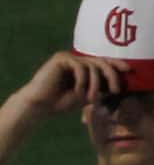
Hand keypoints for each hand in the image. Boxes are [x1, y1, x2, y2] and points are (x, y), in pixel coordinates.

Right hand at [12, 50, 129, 117]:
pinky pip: (79, 66)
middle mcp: (75, 59)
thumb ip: (97, 89)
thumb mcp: (83, 96)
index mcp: (80, 67)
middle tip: (115, 89)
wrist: (36, 107)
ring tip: (90, 98)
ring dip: (94, 83)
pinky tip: (77, 91)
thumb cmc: (57, 104)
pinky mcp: (60, 59)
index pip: (101, 62)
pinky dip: (82, 80)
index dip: (115, 64)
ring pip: (91, 65)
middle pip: (100, 61)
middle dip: (110, 75)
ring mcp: (68, 58)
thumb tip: (114, 85)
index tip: (128, 70)